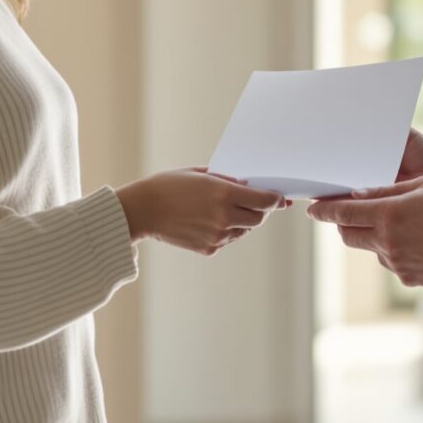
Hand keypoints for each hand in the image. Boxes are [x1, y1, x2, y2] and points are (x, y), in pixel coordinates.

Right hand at [116, 168, 287, 255]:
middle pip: (259, 218)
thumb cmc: (169, 186)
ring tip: (224, 209)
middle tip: (254, 202)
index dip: (275, 199)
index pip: (265, 200)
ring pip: (244, 230)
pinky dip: (226, 231)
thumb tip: (249, 184)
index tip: (279, 197)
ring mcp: (217, 236)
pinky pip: (228, 239)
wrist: (143, 210)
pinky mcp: (209, 249)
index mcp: (224, 194)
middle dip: (261, 210)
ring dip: (242, 221)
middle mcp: (224, 217)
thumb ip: (227, 179)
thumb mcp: (200, 173)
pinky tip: (209, 220)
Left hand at [307, 176, 422, 286]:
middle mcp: (388, 242)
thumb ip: (385, 192)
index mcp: (389, 214)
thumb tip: (357, 195)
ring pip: (371, 249)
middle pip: (349, 235)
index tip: (314, 209)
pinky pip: (390, 263)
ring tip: (403, 225)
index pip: (344, 213)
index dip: (325, 211)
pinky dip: (394, 251)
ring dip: (374, 237)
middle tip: (349, 214)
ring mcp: (397, 264)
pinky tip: (417, 241)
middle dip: (344, 224)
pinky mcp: (408, 278)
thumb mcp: (421, 186)